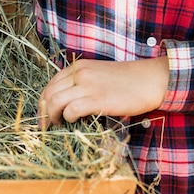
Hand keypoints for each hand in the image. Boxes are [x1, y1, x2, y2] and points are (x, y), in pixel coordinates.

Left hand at [38, 57, 168, 127]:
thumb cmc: (128, 81)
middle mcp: (79, 73)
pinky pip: (70, 110)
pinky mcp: (96, 99)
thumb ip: (81, 83)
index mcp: (78, 67)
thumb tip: (66, 103)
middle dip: (43, 112)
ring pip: (54, 102)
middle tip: (46, 126)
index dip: (43, 101)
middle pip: (48, 93)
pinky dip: (68, 118)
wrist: (151, 79)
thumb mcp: (99, 74)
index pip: (50, 84)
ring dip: (51, 117)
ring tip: (57, 126)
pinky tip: (74, 122)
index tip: (44, 115)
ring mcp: (87, 86)